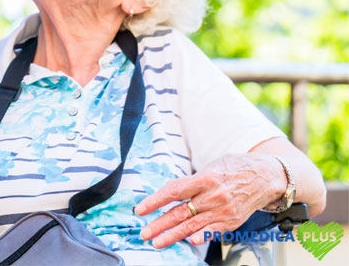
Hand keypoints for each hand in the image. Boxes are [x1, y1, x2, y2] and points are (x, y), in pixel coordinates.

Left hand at [135, 153, 286, 247]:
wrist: (268, 176)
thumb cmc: (236, 167)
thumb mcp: (212, 166)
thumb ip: (192, 181)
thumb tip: (171, 192)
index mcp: (205, 178)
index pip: (174, 191)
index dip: (155, 201)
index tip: (140, 209)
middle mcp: (213, 196)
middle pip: (180, 213)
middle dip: (159, 225)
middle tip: (144, 233)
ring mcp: (223, 211)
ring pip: (192, 226)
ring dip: (172, 236)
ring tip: (157, 242)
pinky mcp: (231, 221)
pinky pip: (211, 232)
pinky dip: (199, 237)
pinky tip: (189, 242)